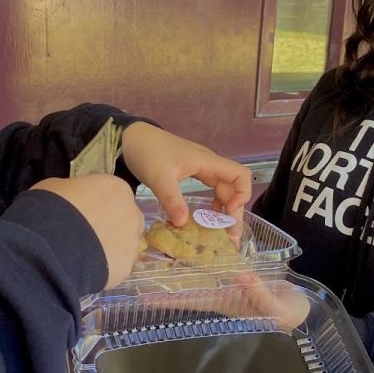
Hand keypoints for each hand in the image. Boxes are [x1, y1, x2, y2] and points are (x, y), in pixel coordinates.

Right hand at [33, 174, 143, 288]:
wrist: (52, 244)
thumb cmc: (52, 207)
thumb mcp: (57, 188)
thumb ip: (75, 192)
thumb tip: (74, 200)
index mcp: (116, 188)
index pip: (114, 195)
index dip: (98, 206)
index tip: (84, 213)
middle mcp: (131, 212)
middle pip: (125, 219)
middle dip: (110, 227)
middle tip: (87, 236)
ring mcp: (132, 241)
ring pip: (124, 245)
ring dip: (109, 249)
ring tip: (85, 257)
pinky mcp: (127, 266)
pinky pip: (117, 266)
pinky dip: (104, 268)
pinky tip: (86, 270)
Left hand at [120, 123, 251, 225]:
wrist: (131, 137)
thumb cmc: (147, 152)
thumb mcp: (158, 177)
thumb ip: (171, 199)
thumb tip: (183, 224)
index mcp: (207, 162)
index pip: (240, 174)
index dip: (242, 194)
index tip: (228, 213)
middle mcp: (208, 163)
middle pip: (234, 185)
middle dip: (235, 209)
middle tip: (230, 235)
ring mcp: (201, 166)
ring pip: (223, 187)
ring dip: (226, 207)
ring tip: (222, 229)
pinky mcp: (191, 170)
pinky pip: (212, 186)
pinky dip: (214, 201)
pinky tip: (207, 213)